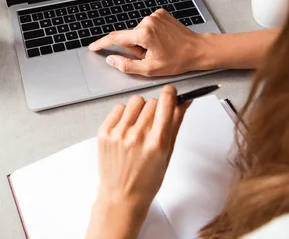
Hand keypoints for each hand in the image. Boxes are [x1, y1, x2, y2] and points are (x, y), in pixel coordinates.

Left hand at [86, 85, 189, 238]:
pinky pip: (118, 108)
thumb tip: (184, 102)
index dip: (170, 94)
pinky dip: (124, 115)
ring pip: (135, 101)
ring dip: (139, 110)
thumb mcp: (168, 153)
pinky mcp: (104, 133)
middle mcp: (137, 136)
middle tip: (154, 124)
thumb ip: (175, 124)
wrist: (122, 196)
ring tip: (139, 126)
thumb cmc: (147, 180)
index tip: (171, 93)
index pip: (166, 102)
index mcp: (156, 142)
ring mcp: (118, 134)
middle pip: (152, 101)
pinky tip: (126, 129)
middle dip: (156, 109)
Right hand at [88, 9, 215, 76]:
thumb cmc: (178, 60)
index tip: (93, 47)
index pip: (116, 38)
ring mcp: (155, 15)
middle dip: (135, 48)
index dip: (102, 43)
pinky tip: (162, 40)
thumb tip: (112, 59)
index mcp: (144, 34)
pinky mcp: (161, 13)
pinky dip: (150, 34)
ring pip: (138, 32)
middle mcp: (148, 21)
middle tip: (150, 56)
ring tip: (159, 49)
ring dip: (143, 42)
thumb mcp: (150, 69)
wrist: (197, 50)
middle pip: (129, 37)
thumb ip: (127, 65)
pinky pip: (147, 26)